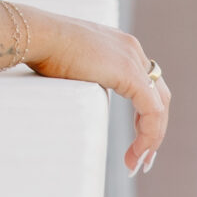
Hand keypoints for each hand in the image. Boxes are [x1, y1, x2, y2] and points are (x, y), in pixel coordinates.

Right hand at [26, 8, 172, 174]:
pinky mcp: (128, 72)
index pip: (146, 85)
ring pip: (159, 105)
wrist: (36, 35)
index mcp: (119, 45)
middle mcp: (131, 49)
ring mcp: (132, 58)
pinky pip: (151, 110)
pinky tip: (138, 153)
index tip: (136, 142)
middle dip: (154, 130)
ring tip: (139, 162)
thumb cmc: (41, 49)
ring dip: (153, 137)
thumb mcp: (72, 66)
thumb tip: (82, 102)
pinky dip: (149, 135)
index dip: (144, 116)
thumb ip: (86, 78)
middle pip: (159, 96)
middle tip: (144, 158)